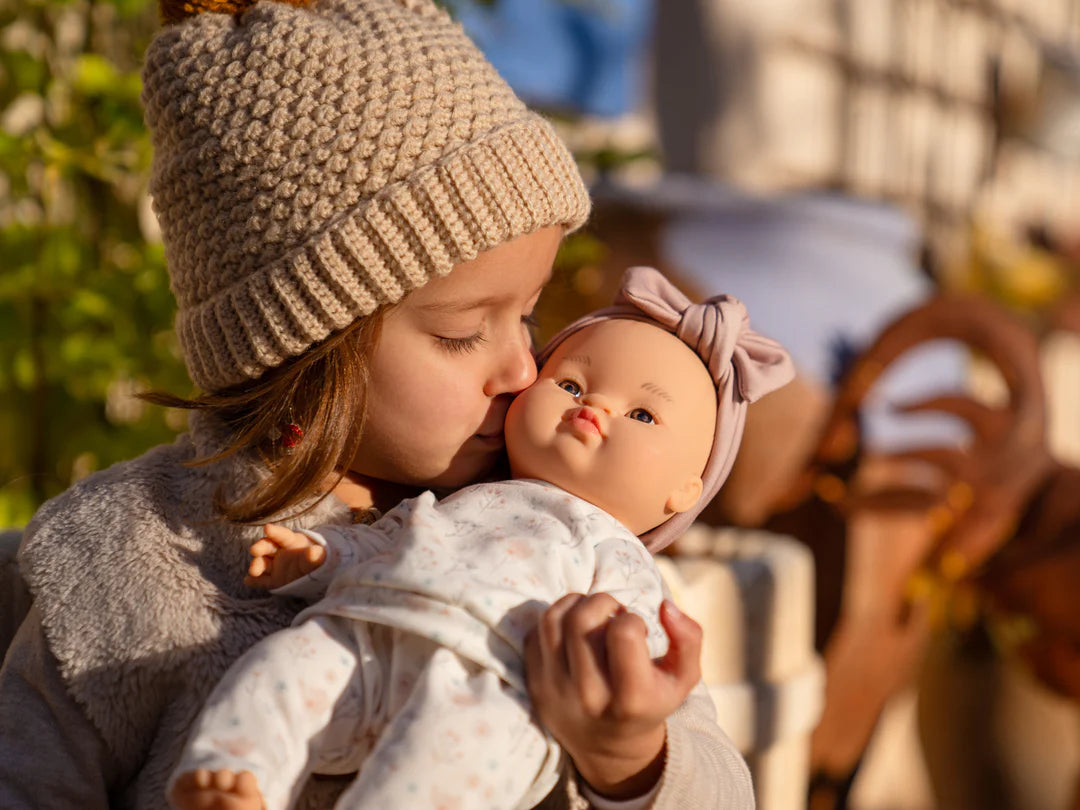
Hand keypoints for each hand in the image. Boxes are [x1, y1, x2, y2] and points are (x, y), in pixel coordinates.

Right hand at [244, 523, 325, 588]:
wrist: (318, 575)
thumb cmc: (317, 561)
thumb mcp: (319, 558)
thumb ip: (316, 556)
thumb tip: (315, 552)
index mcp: (292, 542)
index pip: (283, 535)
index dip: (275, 531)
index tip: (268, 528)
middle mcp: (280, 552)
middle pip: (268, 547)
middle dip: (260, 547)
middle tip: (254, 550)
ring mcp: (275, 566)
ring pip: (263, 564)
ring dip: (256, 566)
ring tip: (253, 572)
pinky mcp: (273, 580)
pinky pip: (262, 581)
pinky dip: (255, 581)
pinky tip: (248, 581)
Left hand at [523, 593, 702, 799]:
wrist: (609, 748)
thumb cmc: (651, 701)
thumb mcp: (683, 678)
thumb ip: (688, 639)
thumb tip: (665, 605)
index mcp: (631, 698)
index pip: (623, 632)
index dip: (631, 618)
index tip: (636, 629)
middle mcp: (589, 696)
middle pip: (582, 619)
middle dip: (602, 602)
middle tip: (613, 614)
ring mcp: (555, 691)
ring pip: (553, 619)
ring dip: (575, 603)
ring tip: (593, 615)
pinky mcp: (535, 685)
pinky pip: (534, 633)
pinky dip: (555, 620)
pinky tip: (573, 631)